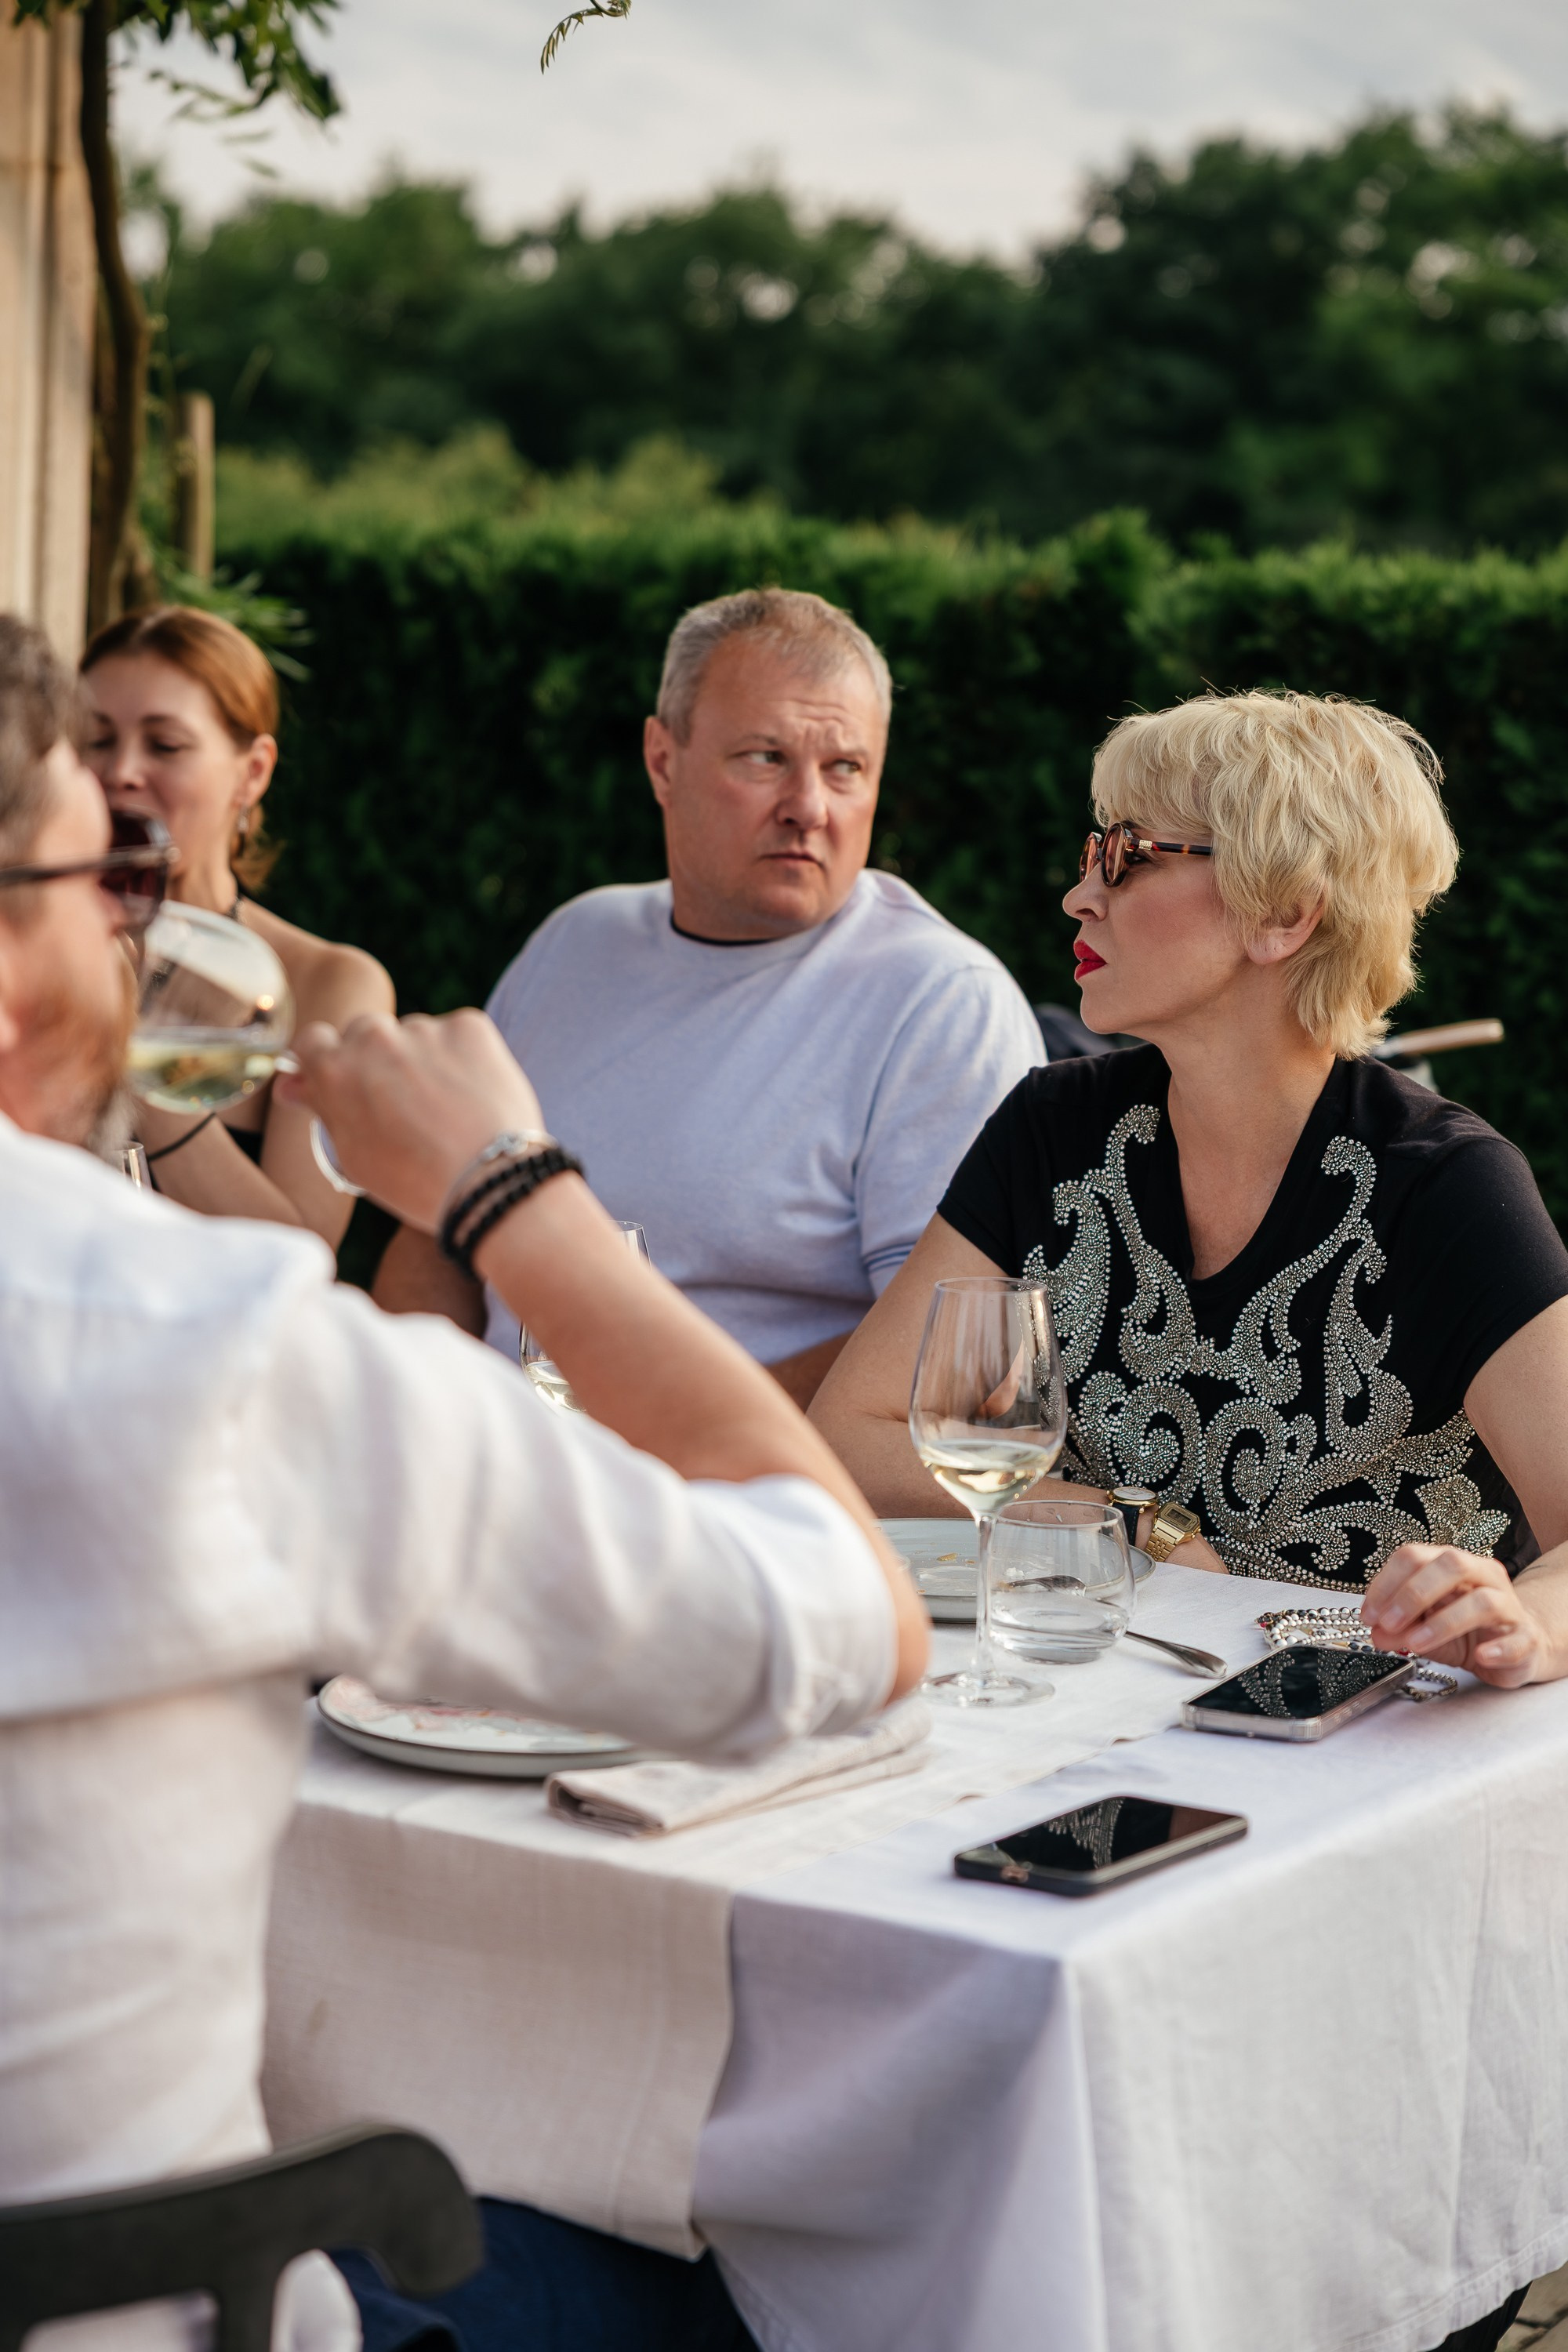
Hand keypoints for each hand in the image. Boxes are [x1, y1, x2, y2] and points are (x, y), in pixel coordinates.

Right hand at [276, 1009, 546, 1230]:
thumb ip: (323, 1109)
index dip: (330, 1062)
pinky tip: (474, 1097)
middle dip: (378, 1060)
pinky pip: (458, 1034)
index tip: (346, 1080)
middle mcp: (373, 1038)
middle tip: (405, 1105)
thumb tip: (291, 1085)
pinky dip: (464, 1057)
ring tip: (448, 1109)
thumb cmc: (415, 1182)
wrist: (490, 1183)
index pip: (314, 1042)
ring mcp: (423, 1028)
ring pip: (414, 1035)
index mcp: (334, 1069)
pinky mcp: (469, 1026)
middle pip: (365, 1034)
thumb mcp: (354, 1155)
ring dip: (423, 1059)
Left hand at [1361, 1543, 1549, 1687]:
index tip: (1369, 1614)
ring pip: (1482, 1602)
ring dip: (1444, 1622)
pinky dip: (1497, 1648)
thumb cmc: (1466, 1631)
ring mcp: (1509, 1606)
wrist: (1517, 1647)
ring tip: (1416, 1644)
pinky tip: (1480, 1656)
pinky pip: (1516, 1639)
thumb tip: (1376, 1633)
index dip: (1386, 1583)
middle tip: (1389, 1623)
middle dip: (1413, 1594)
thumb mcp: (1422, 1628)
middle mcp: (1483, 1576)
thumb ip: (1399, 1629)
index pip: (1415, 1556)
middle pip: (1451, 1565)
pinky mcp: (1526, 1638)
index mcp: (1452, 1564)